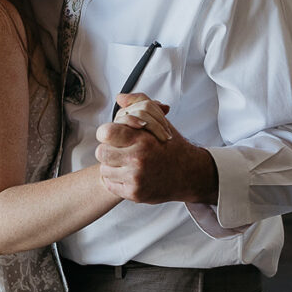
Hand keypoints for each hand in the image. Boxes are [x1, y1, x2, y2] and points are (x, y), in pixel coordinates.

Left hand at [96, 91, 217, 204]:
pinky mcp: (134, 194)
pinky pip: (110, 184)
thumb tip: (120, 98)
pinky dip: (116, 179)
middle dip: (108, 149)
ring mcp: (136, 179)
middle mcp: (138, 159)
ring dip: (112, 165)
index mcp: (142, 140)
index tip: (113, 135)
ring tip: (125, 161)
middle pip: (101, 152)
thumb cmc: (171, 146)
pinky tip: (128, 173)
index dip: (107, 132)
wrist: (189, 174)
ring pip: (104, 169)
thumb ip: (139, 103)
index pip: (106, 133)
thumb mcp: (159, 121)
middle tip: (120, 149)